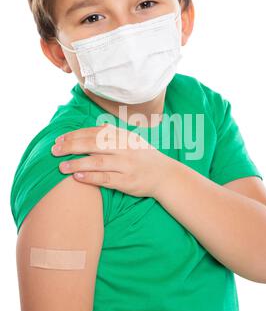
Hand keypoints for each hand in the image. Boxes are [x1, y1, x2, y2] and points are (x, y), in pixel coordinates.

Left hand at [51, 123, 171, 197]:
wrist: (165, 175)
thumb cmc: (145, 157)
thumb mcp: (132, 141)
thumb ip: (115, 134)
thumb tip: (96, 128)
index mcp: (123, 136)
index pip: (94, 133)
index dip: (75, 135)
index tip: (59, 139)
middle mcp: (124, 148)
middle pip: (93, 144)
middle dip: (71, 146)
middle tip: (54, 151)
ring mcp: (126, 165)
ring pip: (98, 162)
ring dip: (77, 163)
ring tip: (61, 167)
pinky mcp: (128, 181)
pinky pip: (106, 178)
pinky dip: (91, 177)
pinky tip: (77, 177)